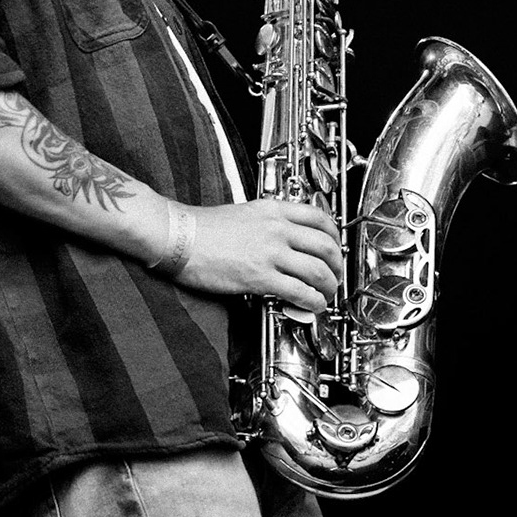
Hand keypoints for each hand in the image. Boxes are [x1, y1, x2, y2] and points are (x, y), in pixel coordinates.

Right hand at [174, 199, 344, 310]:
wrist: (179, 237)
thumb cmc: (204, 228)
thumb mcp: (246, 212)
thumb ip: (270, 222)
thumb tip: (287, 239)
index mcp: (275, 210)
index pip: (321, 218)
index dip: (335, 236)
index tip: (336, 248)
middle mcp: (278, 229)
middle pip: (326, 246)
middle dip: (338, 265)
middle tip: (336, 276)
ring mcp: (270, 252)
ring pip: (317, 271)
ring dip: (329, 287)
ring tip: (327, 295)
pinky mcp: (260, 277)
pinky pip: (298, 291)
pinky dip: (312, 301)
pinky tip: (313, 306)